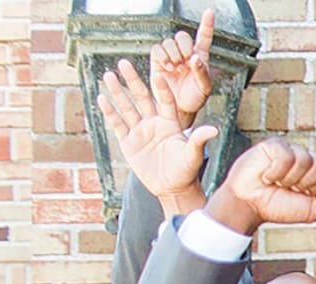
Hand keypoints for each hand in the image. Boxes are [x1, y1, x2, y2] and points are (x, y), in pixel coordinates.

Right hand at [95, 59, 216, 208]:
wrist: (172, 188)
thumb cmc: (186, 171)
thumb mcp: (192, 155)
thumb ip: (198, 140)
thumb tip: (214, 129)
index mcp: (171, 123)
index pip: (165, 101)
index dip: (161, 88)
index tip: (158, 73)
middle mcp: (154, 123)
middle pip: (142, 97)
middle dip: (133, 80)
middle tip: (123, 62)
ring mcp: (140, 131)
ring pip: (126, 107)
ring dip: (117, 92)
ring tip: (108, 75)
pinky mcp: (128, 141)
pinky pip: (117, 123)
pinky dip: (109, 111)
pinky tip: (101, 97)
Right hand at [151, 10, 217, 125]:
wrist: (178, 108)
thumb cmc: (194, 99)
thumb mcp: (204, 89)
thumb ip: (202, 73)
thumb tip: (195, 59)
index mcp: (200, 58)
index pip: (204, 37)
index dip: (206, 24)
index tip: (210, 12)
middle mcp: (185, 54)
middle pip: (182, 36)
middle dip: (184, 47)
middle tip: (186, 61)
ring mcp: (170, 56)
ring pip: (169, 42)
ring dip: (173, 54)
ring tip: (176, 69)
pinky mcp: (157, 60)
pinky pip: (157, 50)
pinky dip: (162, 57)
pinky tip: (167, 67)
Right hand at [206, 138, 315, 236]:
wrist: (251, 207)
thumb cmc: (280, 207)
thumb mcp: (314, 208)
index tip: (305, 195)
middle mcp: (306, 158)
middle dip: (308, 183)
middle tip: (291, 188)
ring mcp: (290, 150)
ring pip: (305, 159)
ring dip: (290, 179)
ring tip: (277, 182)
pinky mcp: (273, 145)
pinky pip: (286, 155)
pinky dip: (277, 171)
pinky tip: (267, 176)